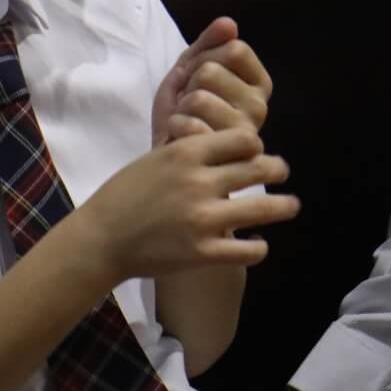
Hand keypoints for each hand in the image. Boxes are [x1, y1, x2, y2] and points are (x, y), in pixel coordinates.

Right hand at [78, 128, 297, 281]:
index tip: (255, 152)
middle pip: (261, 168)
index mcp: (187, 153)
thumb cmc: (125, 194)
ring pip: (264, 209)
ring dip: (284, 207)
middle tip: (281, 172)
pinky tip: (257, 244)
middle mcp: (200, 182)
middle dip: (278, 170)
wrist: (100, 239)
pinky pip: (247, 250)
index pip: (245, 138)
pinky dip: (258, 247)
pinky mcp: (202, 253)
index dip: (254, 145)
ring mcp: (203, 219)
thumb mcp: (156, 157)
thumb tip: (224, 137)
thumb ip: (191, 147)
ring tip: (290, 206)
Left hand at [153, 17, 275, 143]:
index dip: (204, 58)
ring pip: (198, 98)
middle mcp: (260, 107)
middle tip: (190, 105)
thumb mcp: (191, 68)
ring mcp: (244, 132)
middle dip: (190, 85)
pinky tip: (183, 138)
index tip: (199, 79)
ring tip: (187, 121)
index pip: (235, 49)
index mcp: (259, 83)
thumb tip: (228, 23)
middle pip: (211, 71)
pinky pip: (189, 125)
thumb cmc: (183, 110)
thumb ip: (209, 43)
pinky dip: (177, 128)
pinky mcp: (223, 156)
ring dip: (181, 109)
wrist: (169, 154)